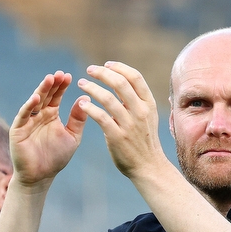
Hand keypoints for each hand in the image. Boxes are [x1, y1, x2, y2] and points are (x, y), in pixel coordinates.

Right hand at [10, 71, 88, 187]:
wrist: (41, 176)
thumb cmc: (56, 157)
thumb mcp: (72, 136)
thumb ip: (78, 119)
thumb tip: (86, 99)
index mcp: (51, 115)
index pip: (56, 96)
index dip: (62, 86)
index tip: (69, 76)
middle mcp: (38, 115)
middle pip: (46, 95)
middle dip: (52, 84)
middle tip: (60, 74)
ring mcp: (27, 121)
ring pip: (34, 102)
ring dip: (41, 90)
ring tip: (50, 79)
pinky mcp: (18, 130)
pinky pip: (24, 116)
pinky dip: (29, 106)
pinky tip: (37, 98)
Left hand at [76, 62, 167, 179]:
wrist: (149, 166)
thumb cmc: (145, 140)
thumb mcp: (147, 117)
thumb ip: (136, 100)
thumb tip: (121, 81)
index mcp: (148, 104)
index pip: (135, 77)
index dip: (119, 67)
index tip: (106, 64)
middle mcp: (140, 112)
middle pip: (120, 83)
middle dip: (102, 73)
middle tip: (89, 70)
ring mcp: (129, 125)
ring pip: (108, 98)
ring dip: (91, 88)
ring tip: (82, 84)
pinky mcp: (117, 137)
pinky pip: (100, 117)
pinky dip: (89, 108)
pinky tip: (82, 104)